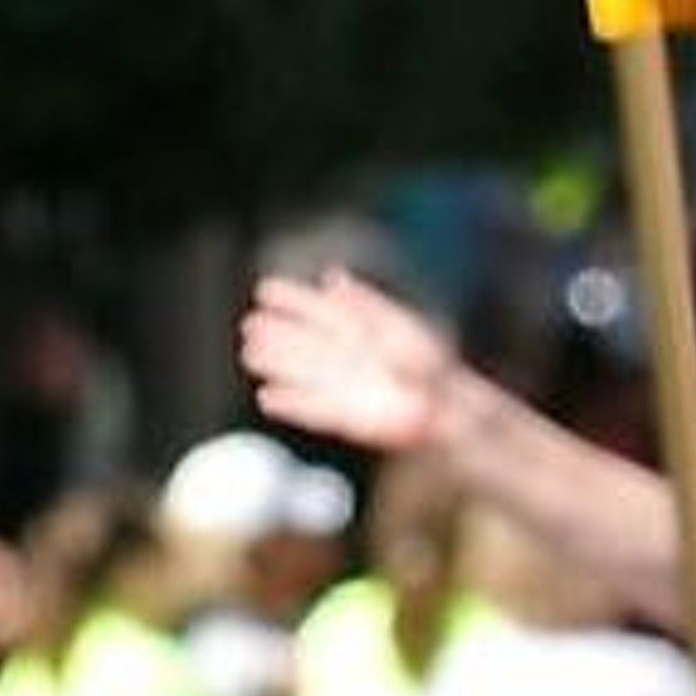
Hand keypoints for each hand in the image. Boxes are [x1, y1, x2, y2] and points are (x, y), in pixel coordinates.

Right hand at [239, 265, 456, 455]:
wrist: (447, 408)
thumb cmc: (430, 366)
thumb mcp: (399, 330)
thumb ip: (363, 306)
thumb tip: (331, 278)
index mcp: (362, 331)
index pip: (320, 310)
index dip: (292, 299)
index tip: (264, 289)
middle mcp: (349, 358)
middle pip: (306, 344)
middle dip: (278, 335)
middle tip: (248, 326)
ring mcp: (347, 387)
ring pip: (303, 374)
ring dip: (277, 365)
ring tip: (249, 355)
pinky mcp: (348, 417)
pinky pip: (312, 411)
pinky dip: (290, 405)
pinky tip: (265, 397)